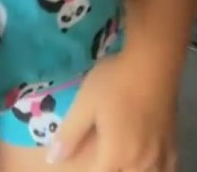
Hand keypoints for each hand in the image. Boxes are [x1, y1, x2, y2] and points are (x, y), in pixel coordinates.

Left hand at [48, 52, 177, 170]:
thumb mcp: (85, 103)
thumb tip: (53, 159)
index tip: (84, 158)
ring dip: (131, 169)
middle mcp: (139, 162)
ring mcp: (159, 155)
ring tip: (121, 157)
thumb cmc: (114, 81)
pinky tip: (148, 161)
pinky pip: (167, 169)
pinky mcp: (172, 143)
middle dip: (109, 167)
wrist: (153, 63)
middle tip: (102, 154)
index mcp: (115, 155)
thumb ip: (70, 133)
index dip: (88, 169)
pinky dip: (156, 169)